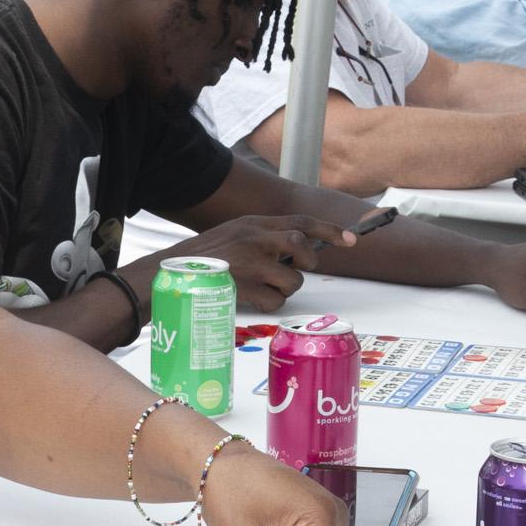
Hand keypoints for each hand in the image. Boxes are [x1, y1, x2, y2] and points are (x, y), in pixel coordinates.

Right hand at [168, 212, 345, 311]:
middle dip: (308, 260)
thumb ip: (265, 236)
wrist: (173, 274)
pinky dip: (270, 304)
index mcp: (254, 224)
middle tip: (297, 267)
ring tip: (261, 286)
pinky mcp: (247, 287)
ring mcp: (252, 263)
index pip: (300, 221)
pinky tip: (251, 298)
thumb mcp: (236, 234)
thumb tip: (297, 247)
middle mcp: (256, 239)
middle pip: (302, 245)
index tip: (352, 239)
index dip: (329, 229)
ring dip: (284, 288)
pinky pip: (277, 301)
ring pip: (293, 280)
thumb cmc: (205, 258)